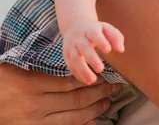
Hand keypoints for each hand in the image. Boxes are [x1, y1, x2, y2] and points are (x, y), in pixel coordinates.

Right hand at [0, 62, 120, 124]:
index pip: (71, 82)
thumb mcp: (19, 71)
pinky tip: (91, 122)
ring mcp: (34, 122)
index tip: (106, 76)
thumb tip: (74, 71)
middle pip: (77, 100)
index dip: (92, 80)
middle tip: (115, 87)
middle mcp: (36, 106)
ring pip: (72, 118)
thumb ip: (44, 72)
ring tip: (107, 103)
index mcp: (32, 85)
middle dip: (100, 93)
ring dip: (94, 110)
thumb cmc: (1, 83)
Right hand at [63, 19, 124, 85]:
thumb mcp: (106, 28)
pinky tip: (87, 81)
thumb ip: (116, 37)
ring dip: (83, 70)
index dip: (101, 42)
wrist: (75, 26)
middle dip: (91, 59)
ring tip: (93, 80)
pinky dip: (78, 74)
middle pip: (84, 47)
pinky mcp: (66, 55)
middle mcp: (79, 38)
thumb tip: (121, 50)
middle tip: (101, 69)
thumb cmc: (96, 29)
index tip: (108, 50)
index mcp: (90, 29)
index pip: (95, 34)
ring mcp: (71, 46)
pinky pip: (71, 66)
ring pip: (75, 58)